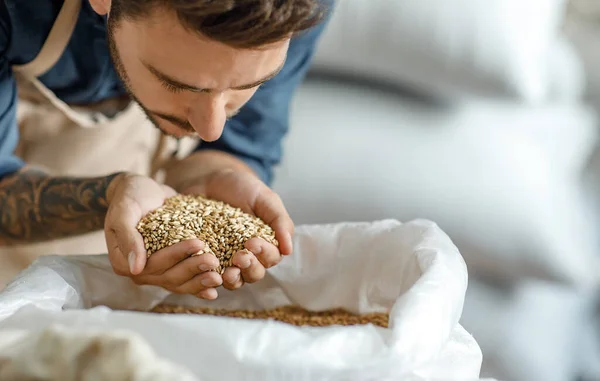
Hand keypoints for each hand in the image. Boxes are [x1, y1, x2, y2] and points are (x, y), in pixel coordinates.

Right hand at [104, 173, 222, 299]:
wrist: (143, 190)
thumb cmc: (131, 196)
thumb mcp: (124, 211)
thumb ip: (127, 237)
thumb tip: (135, 268)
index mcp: (123, 261)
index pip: (152, 264)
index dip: (176, 256)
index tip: (198, 243)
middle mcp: (140, 271)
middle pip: (168, 277)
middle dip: (192, 268)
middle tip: (213, 260)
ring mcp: (157, 270)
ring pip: (179, 282)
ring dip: (199, 280)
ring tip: (219, 277)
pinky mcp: (172, 266)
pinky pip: (185, 280)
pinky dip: (200, 285)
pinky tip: (216, 287)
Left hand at [182, 169, 293, 293]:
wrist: (209, 178)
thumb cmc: (242, 187)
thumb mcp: (265, 198)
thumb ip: (280, 221)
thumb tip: (288, 250)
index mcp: (267, 242)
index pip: (271, 257)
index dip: (264, 253)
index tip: (253, 242)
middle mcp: (248, 255)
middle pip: (254, 273)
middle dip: (249, 268)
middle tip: (240, 257)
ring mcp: (226, 259)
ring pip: (234, 280)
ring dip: (233, 279)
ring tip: (226, 272)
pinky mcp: (206, 259)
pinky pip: (209, 274)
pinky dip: (209, 277)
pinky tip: (206, 272)